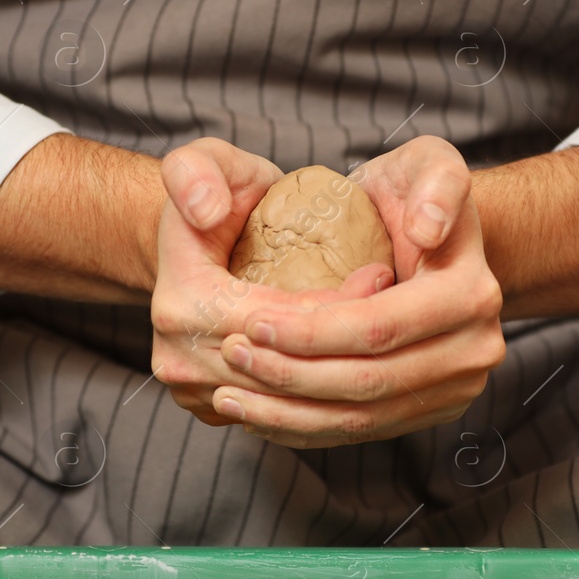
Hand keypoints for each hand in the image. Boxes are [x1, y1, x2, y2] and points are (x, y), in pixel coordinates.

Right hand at [149, 138, 393, 425]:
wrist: (191, 243)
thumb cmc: (210, 197)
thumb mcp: (205, 164)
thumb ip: (197, 172)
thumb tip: (206, 211)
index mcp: (180, 306)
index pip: (275, 321)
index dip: (336, 304)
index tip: (382, 273)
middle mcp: (180, 360)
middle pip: (286, 369)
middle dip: (348, 341)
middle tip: (398, 306)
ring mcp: (196, 392)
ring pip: (288, 401)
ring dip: (344, 369)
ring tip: (387, 335)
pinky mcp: (217, 408)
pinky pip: (280, 414)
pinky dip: (324, 393)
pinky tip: (359, 360)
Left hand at [209, 136, 505, 447]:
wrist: (433, 237)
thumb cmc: (417, 192)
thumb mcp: (430, 164)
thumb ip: (438, 183)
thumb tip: (428, 232)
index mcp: (471, 295)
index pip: (378, 327)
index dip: (311, 330)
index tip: (251, 319)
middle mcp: (472, 352)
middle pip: (367, 381)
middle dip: (290, 373)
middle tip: (228, 354)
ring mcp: (452, 390)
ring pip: (359, 417)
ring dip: (287, 412)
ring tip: (229, 394)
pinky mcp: (425, 411)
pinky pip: (358, 431)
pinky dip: (302, 428)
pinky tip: (256, 414)